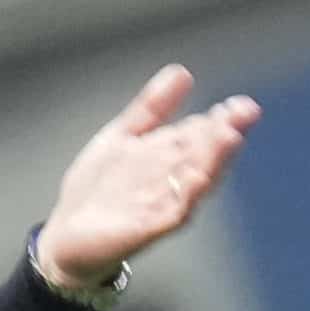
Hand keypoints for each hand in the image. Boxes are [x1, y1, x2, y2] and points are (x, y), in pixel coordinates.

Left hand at [35, 64, 261, 288]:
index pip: (201, 134)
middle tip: (243, 115)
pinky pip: (174, 210)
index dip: (221, 120)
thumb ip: (151, 108)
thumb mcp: (121, 137)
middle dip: (223, 135)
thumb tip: (183, 72)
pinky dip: (187, 194)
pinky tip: (198, 178)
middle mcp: (171, 180)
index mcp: (168, 157)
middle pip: (202, 154)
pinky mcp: (148, 228)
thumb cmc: (98, 190)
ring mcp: (162, 205)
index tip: (239, 105)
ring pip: (194, 180)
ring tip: (229, 137)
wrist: (66, 238)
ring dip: (212, 160)